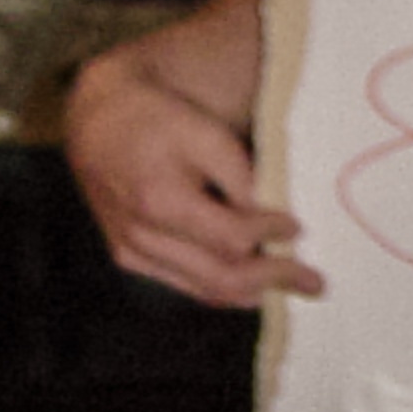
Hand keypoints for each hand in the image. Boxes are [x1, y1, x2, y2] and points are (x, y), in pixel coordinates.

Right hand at [64, 39, 314, 307]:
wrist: (98, 118)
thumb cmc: (157, 119)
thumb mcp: (205, 133)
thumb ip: (240, 177)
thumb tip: (273, 219)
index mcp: (160, 202)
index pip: (231, 238)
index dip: (270, 235)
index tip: (298, 226)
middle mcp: (141, 237)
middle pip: (220, 277)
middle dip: (273, 280)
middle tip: (315, 283)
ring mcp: (131, 251)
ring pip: (202, 289)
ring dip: (251, 292)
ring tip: (288, 288)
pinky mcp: (127, 255)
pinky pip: (181, 283)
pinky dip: (218, 288)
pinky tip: (247, 287)